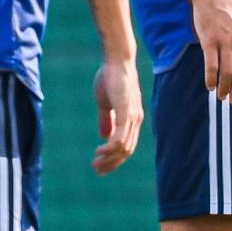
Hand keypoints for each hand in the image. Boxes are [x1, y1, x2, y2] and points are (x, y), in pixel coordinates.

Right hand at [92, 59, 142, 174]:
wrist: (116, 60)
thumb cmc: (110, 78)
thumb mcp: (106, 103)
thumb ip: (107, 120)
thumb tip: (104, 136)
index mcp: (132, 119)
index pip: (126, 146)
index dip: (114, 159)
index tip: (99, 166)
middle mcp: (135, 120)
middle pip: (126, 151)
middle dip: (111, 163)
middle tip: (96, 169)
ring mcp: (132, 116)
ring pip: (124, 147)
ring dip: (109, 158)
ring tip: (95, 163)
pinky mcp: (126, 111)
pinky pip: (121, 137)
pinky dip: (110, 148)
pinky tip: (99, 151)